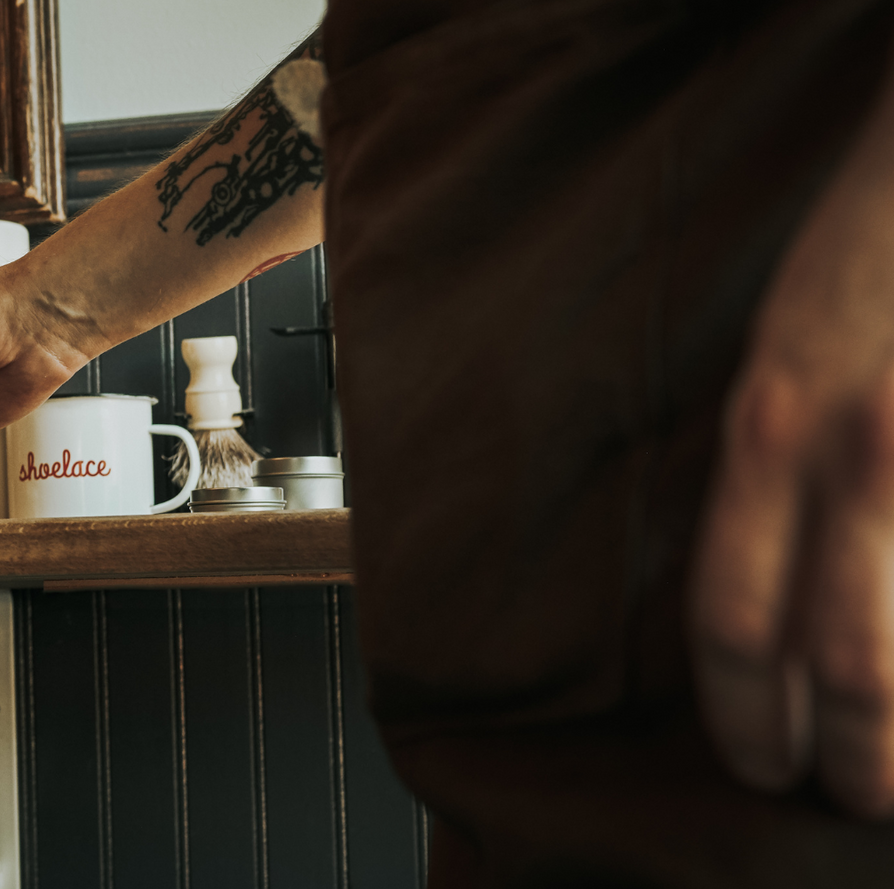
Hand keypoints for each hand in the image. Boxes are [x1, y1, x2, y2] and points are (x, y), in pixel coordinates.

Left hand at [690, 78, 893, 816]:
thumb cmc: (861, 259)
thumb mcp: (776, 364)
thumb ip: (765, 480)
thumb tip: (766, 610)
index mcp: (768, 430)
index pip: (732, 616)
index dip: (741, 712)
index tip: (757, 761)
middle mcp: (852, 453)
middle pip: (839, 656)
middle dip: (843, 752)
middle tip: (844, 795)